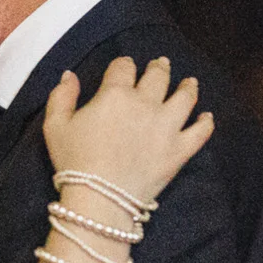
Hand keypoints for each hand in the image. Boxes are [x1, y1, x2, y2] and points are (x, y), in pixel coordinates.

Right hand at [43, 56, 212, 206]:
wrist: (100, 198)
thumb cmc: (74, 161)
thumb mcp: (55, 126)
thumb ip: (61, 96)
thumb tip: (69, 75)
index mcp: (115, 95)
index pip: (123, 67)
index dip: (123, 64)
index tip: (124, 66)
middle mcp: (145, 104)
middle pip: (157, 76)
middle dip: (158, 68)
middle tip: (161, 65)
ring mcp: (167, 126)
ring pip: (184, 98)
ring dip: (188, 87)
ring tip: (190, 82)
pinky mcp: (180, 150)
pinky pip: (200, 132)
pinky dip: (206, 122)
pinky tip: (207, 116)